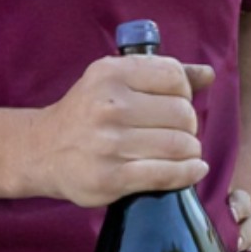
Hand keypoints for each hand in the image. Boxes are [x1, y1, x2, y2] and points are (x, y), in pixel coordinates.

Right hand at [29, 54, 215, 206]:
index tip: (175, 103)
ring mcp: (109, 143)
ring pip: (180, 145)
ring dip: (190, 151)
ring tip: (182, 152)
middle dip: (188, 125)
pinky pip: (167, 174)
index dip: (184, 92)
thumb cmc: (87, 113)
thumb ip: (161, 74)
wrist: (42, 150)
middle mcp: (109, 105)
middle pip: (183, 113)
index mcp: (111, 73)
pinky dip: (189, 173)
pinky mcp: (111, 177)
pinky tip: (194, 170)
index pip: (175, 77)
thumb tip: (208, 75)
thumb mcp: (115, 81)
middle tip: (176, 132)